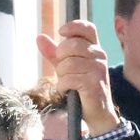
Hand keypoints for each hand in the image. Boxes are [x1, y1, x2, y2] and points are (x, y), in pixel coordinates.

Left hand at [35, 21, 122, 136]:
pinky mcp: (95, 84)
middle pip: (72, 44)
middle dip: (61, 57)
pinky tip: (67, 90)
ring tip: (67, 82)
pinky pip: (69, 78)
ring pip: (69, 63)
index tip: (61, 33)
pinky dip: (63, 86)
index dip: (73, 26)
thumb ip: (53, 52)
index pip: (88, 28)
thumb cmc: (81, 87)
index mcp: (94, 49)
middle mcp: (100, 57)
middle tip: (63, 70)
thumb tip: (39, 37)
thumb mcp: (66, 67)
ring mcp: (99, 70)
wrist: (97, 113)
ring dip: (62, 75)